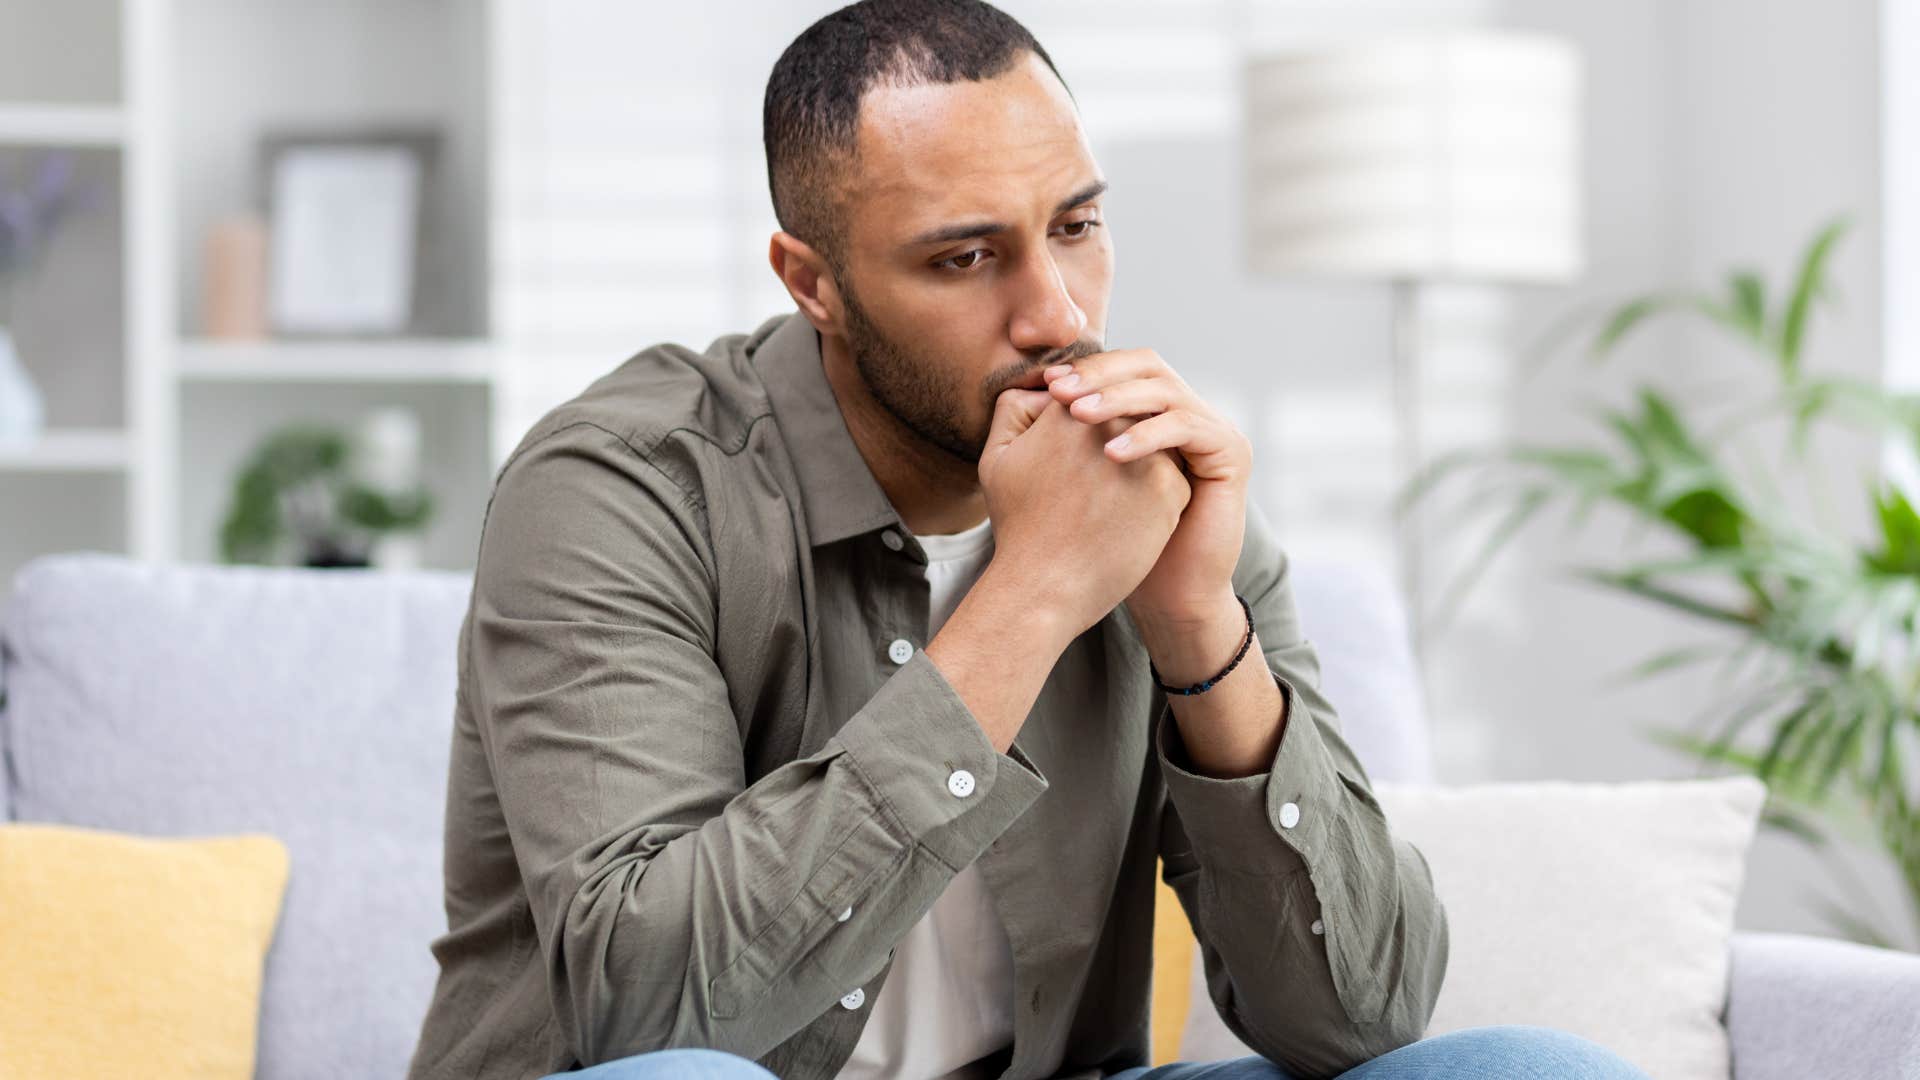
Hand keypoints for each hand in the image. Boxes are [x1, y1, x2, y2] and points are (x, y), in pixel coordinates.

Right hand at [976, 387, 1190, 638]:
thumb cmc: (1019, 526)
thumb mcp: (998, 457)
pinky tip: (1128, 522)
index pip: (1096, 394)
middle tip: (1095, 484)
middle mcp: (1114, 422)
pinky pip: (1173, 478)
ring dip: (1143, 465)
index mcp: (1071, 408)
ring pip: (1155, 445)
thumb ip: (1014, 408)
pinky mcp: (1171, 488)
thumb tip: (1045, 386)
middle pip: (1129, 417)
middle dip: (1118, 443)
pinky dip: (1156, 497)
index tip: (1076, 460)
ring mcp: (1148, 454)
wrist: (1046, 586)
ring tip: (1111, 502)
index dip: (1087, 423)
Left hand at [1042, 349, 1251, 625]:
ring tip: (1077, 415)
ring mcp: (1213, 429)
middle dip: (1101, 374)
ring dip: (1117, 399)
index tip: (1045, 382)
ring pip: (1165, 391)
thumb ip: (1065, 433)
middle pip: (1148, 365)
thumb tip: (1028, 389)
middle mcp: (1188, 412)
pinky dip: (1147, 435)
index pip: (1123, 367)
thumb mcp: (1084, 478)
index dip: (1086, 369)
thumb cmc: (1117, 541)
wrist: (1167, 591)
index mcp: (1157, 412)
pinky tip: (1110, 454)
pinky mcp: (1231, 452)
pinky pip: (1187, 427)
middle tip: (1060, 391)